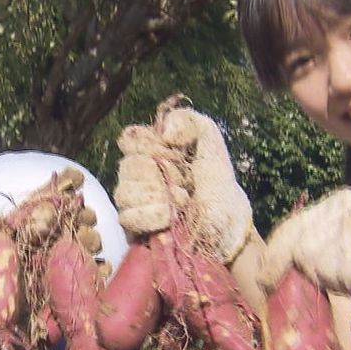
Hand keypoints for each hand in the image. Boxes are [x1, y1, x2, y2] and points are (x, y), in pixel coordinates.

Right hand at [113, 99, 254, 262]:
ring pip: (124, 192)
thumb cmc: (219, 184)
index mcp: (152, 151)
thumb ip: (187, 120)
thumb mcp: (209, 140)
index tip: (173, 152)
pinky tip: (170, 219)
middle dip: (158, 175)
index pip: (128, 139)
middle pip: (127, 166)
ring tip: (181, 203)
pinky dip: (152, 217)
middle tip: (183, 183)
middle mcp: (140, 175)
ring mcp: (136, 203)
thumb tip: (165, 134)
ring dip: (157, 198)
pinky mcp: (135, 229)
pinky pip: (127, 217)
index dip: (148, 145)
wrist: (227, 224)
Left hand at [259, 188, 350, 298]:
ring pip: (319, 264)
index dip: (275, 256)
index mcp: (338, 202)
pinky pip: (344, 274)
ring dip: (337, 281)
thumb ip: (321, 244)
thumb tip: (281, 267)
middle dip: (299, 271)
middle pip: (299, 245)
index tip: (264, 278)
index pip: (293, 226)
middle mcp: (344, 206)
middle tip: (307, 286)